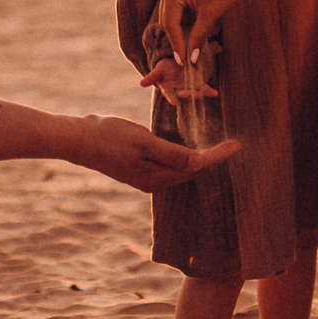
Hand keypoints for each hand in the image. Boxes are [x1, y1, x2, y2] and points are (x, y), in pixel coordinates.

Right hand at [74, 115, 238, 191]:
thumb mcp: (143, 141)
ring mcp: (146, 178)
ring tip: (217, 149)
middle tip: (233, 145)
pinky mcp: (139, 170)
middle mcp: (154, 182)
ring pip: (181, 171)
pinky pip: (169, 167)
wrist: (79, 140)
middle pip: (192, 172)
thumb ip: (171, 154)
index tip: (237, 145)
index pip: (197, 167)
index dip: (218, 156)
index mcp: (157, 177)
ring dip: (199, 160)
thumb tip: (199, 164)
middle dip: (213, 160)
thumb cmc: (110, 137)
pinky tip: (188, 151)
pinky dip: (183, 159)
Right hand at [136, 58, 218, 101]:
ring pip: (194, 93)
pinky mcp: (198, 84)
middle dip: (186, 96)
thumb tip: (141, 84)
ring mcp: (189, 89)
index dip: (172, 99)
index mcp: (168, 90)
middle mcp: (179, 92)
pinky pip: (204, 89)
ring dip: (198, 94)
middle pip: (183, 95)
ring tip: (201, 94)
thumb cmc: (164, 68)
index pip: (170, 95)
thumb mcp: (158, 70)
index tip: (174, 103)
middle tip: (189, 95)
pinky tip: (215, 93)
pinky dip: (209, 91)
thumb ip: (152, 77)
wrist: (176, 63)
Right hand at [153, 0, 251, 64]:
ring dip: (180, 28)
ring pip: (170, 12)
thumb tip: (191, 59)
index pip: (170, 23)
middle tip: (186, 58)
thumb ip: (198, 37)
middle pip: (167, 18)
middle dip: (177, 38)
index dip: (177, 44)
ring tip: (190, 45)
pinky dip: (183, 17)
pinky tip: (193, 27)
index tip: (184, 61)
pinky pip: (175, 4)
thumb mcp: (211, 14)